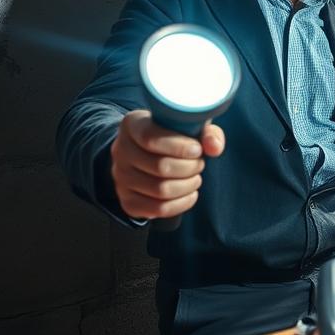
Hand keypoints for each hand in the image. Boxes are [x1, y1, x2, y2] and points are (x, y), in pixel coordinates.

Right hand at [110, 110, 224, 219]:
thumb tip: (214, 147)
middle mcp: (121, 150)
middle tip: (199, 164)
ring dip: (188, 185)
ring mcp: (121, 177)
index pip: (151, 138)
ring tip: (195, 177)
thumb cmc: (174, 135)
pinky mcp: (127, 200)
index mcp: (132, 124)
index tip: (197, 150)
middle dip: (190, 167)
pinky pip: (158, 209)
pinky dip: (181, 204)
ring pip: (160, 190)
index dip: (179, 147)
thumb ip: (207, 132)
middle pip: (160, 167)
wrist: (147, 152)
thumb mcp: (189, 124)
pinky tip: (190, 193)